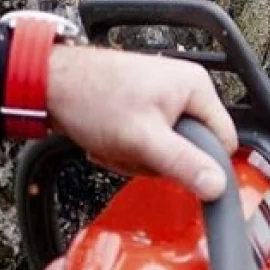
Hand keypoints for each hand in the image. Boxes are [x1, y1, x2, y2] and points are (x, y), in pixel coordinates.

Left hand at [45, 45, 238, 200]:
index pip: (223, 140)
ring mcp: (164, 96)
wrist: (46, 83)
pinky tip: (109, 141)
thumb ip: (183, 164)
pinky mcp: (144, 105)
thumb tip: (218, 186)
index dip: (200, 162)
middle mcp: (185, 88)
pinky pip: (150, 140)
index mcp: (196, 87)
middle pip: (192, 146)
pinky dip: (128, 148)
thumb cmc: (91, 98)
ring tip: (115, 144)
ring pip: (168, 147)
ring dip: (138, 156)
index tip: (171, 168)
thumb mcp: (143, 139)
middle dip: (158, 159)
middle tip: (132, 152)